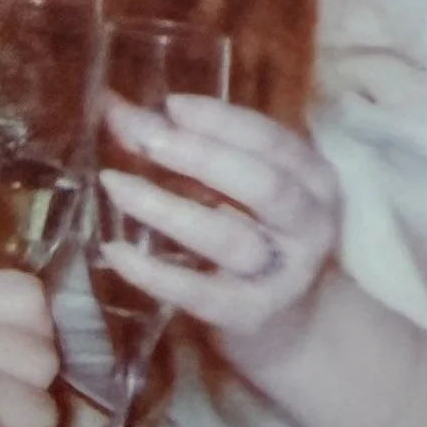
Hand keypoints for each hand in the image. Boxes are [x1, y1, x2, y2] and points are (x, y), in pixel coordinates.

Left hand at [96, 96, 344, 365]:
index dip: (221, 120)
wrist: (291, 323)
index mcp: (312, 179)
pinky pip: (198, 293)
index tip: (171, 104)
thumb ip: (184, 144)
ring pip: (228, 238)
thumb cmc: (255, 232)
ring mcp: (281, 275)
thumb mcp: (234, 184)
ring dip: (166, 207)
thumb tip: (114, 108)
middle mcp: (308, 225)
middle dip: (200, 156)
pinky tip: (114, 250)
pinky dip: (153, 272)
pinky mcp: (249, 315)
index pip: (272, 141)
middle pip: (263, 185)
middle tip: (143, 138)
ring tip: (114, 184)